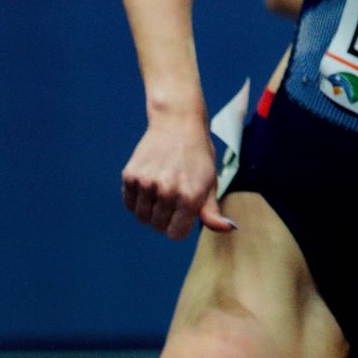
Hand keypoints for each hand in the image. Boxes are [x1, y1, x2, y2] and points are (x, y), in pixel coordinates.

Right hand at [122, 116, 236, 239]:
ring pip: (141, 217)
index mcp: (190, 196)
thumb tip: (228, 229)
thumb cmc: (198, 156)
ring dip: (150, 209)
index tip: (183, 212)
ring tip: (161, 188)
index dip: (179, 225)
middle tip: (173, 194)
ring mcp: (146, 183)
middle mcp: (167, 191)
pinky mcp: (130, 176)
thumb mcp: (210, 182)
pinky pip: (129, 203)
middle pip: (157, 226)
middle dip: (165, 217)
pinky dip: (137, 199)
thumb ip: (212, 211)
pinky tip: (149, 182)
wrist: (178, 123)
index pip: (175, 234)